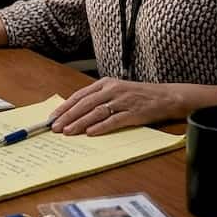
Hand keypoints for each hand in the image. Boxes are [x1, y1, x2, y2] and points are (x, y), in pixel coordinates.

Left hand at [49, 77, 182, 136]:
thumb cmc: (138, 95)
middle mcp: (112, 90)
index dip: (65, 107)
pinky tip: (90, 133)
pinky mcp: (132, 113)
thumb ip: (97, 99)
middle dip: (68, 116)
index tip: (53, 117)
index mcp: (105, 83)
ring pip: (96, 112)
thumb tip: (74, 113)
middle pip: (85, 104)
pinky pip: (114, 120)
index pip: (80, 95)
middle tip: (55, 127)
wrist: (164, 97)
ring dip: (80, 123)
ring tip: (68, 132)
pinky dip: (101, 127)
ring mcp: (122, 101)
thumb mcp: (116, 91)